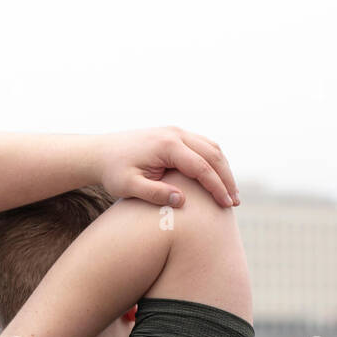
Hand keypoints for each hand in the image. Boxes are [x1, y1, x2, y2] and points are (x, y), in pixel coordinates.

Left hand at [98, 127, 238, 208]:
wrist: (101, 152)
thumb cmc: (113, 172)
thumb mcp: (129, 187)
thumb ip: (155, 194)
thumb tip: (182, 201)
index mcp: (166, 145)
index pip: (201, 167)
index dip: (216, 187)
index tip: (226, 205)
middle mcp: (175, 133)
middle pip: (213, 154)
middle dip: (227, 179)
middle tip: (235, 202)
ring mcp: (176, 131)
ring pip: (212, 147)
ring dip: (224, 169)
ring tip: (231, 193)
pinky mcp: (176, 135)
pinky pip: (203, 145)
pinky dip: (215, 161)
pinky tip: (218, 179)